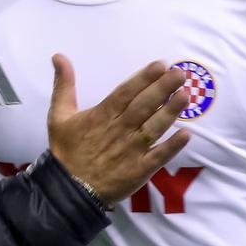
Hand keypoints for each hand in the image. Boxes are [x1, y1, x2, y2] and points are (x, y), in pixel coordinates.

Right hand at [47, 55, 190, 202]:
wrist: (68, 189)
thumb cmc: (66, 150)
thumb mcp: (59, 115)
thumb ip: (64, 85)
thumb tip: (58, 56)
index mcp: (101, 116)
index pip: (125, 93)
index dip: (143, 78)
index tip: (161, 65)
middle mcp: (119, 130)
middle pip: (143, 106)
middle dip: (162, 89)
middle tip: (180, 74)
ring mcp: (131, 151)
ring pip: (153, 127)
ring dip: (170, 112)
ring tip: (186, 96)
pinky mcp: (139, 170)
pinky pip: (158, 156)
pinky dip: (172, 146)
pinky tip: (186, 134)